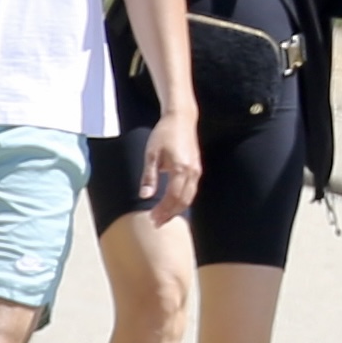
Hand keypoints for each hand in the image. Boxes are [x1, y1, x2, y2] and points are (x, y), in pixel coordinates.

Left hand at [141, 107, 201, 225]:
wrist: (181, 119)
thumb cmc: (164, 134)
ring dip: (177, 210)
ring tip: (163, 217)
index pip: (173, 197)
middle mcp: (192, 172)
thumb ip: (149, 177)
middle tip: (156, 223)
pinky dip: (182, 201)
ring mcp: (196, 171)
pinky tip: (172, 204)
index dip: (163, 210)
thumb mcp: (151, 155)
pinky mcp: (196, 169)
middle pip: (183, 201)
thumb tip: (145, 196)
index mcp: (181, 169)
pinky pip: (191, 190)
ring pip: (189, 197)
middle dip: (170, 214)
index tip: (152, 218)